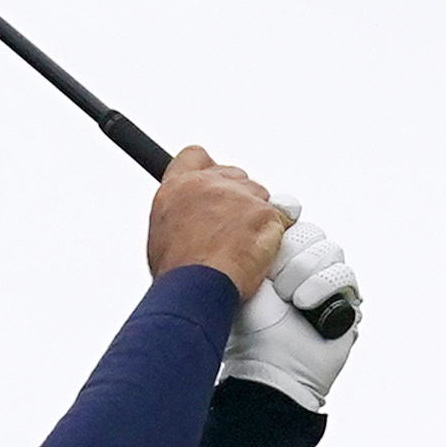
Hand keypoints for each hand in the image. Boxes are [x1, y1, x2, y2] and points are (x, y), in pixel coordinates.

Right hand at [145, 146, 295, 298]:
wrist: (195, 289)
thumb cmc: (178, 272)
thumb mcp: (163, 233)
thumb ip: (182, 213)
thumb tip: (192, 218)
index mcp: (179, 187)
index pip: (196, 157)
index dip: (210, 169)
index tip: (218, 182)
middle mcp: (209, 185)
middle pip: (236, 175)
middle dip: (240, 197)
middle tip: (236, 227)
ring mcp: (239, 196)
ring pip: (260, 195)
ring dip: (258, 216)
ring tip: (245, 247)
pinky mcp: (264, 213)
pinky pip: (282, 216)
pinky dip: (277, 233)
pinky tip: (261, 252)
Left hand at [223, 223, 365, 410]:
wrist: (266, 365)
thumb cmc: (247, 327)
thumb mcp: (241, 276)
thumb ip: (250, 243)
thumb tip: (263, 204)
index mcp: (276, 257)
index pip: (291, 221)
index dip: (284, 224)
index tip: (273, 233)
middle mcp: (302, 267)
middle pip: (310, 232)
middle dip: (290, 254)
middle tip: (274, 282)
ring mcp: (326, 283)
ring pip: (329, 250)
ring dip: (304, 272)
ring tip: (288, 298)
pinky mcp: (346, 301)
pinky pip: (344, 274)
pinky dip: (323, 285)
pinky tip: (304, 304)